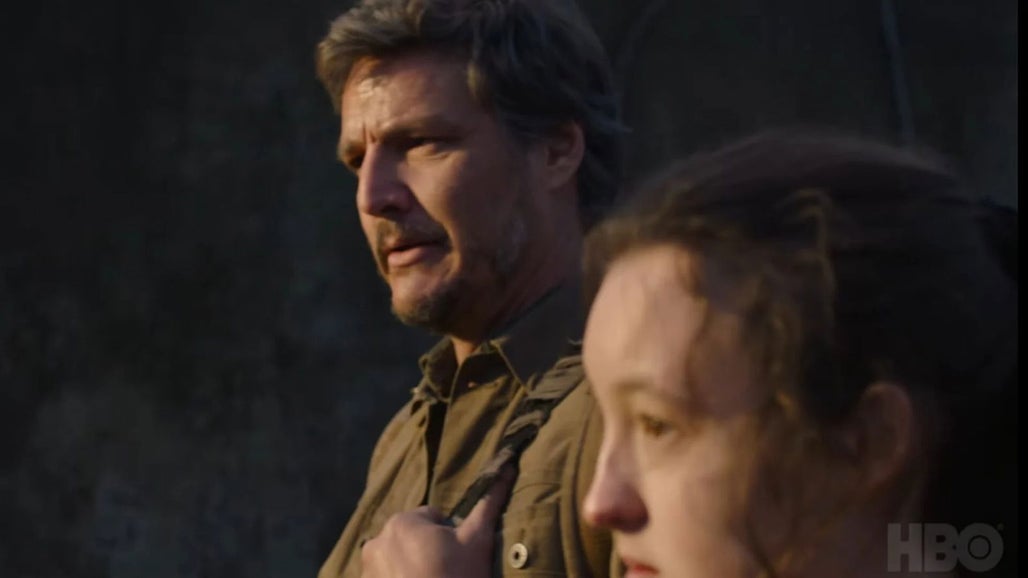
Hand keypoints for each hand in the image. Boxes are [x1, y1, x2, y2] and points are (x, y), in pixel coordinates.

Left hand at [360, 468, 515, 577]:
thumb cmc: (459, 577)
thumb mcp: (477, 540)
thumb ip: (488, 502)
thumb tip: (507, 466)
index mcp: (402, 522)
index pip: (431, 519)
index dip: (448, 538)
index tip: (454, 559)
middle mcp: (376, 541)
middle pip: (412, 539)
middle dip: (427, 551)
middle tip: (444, 574)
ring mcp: (367, 570)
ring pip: (398, 559)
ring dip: (411, 568)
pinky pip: (385, 577)